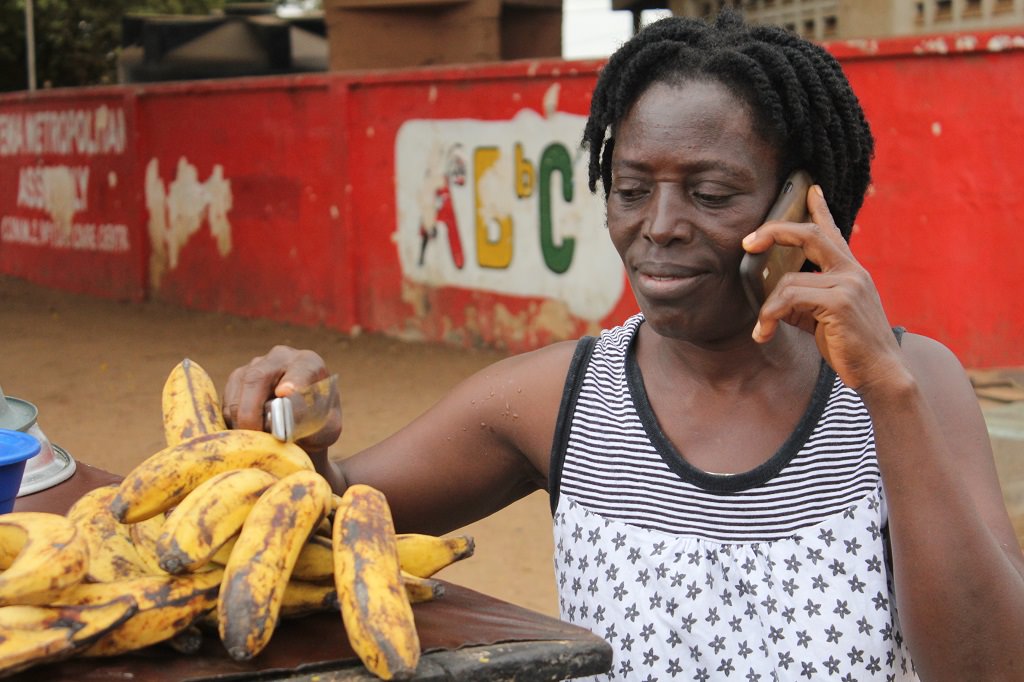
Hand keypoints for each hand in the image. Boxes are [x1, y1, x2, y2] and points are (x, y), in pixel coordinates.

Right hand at [222, 345, 341, 453]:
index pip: (302, 369)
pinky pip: (226, 404)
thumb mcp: (324, 431)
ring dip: (241, 421)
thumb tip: (282, 424)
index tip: (286, 393)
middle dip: (251, 411)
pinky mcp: (236, 380)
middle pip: (257, 378)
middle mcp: (280, 358)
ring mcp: (254, 366)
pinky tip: (250, 434)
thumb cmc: (318, 426)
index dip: (294, 380)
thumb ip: (308, 425)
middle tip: (256, 436)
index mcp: (309, 364)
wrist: (302, 425)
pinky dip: (233, 423)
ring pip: (237, 392)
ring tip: (257, 441)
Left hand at [742, 186, 905, 391]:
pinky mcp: (839, 302)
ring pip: (788, 280)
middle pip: (809, 234)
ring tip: (761, 330)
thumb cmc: (851, 347)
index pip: (833, 232)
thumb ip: (803, 300)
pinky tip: (764, 333)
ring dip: (767, 308)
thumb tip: (773, 295)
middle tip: (747, 243)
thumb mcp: (824, 317)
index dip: (820, 208)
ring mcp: (848, 284)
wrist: (881, 373)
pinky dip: (770, 315)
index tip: (810, 189)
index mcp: (850, 271)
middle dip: (774, 232)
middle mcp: (852, 271)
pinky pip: (789, 298)